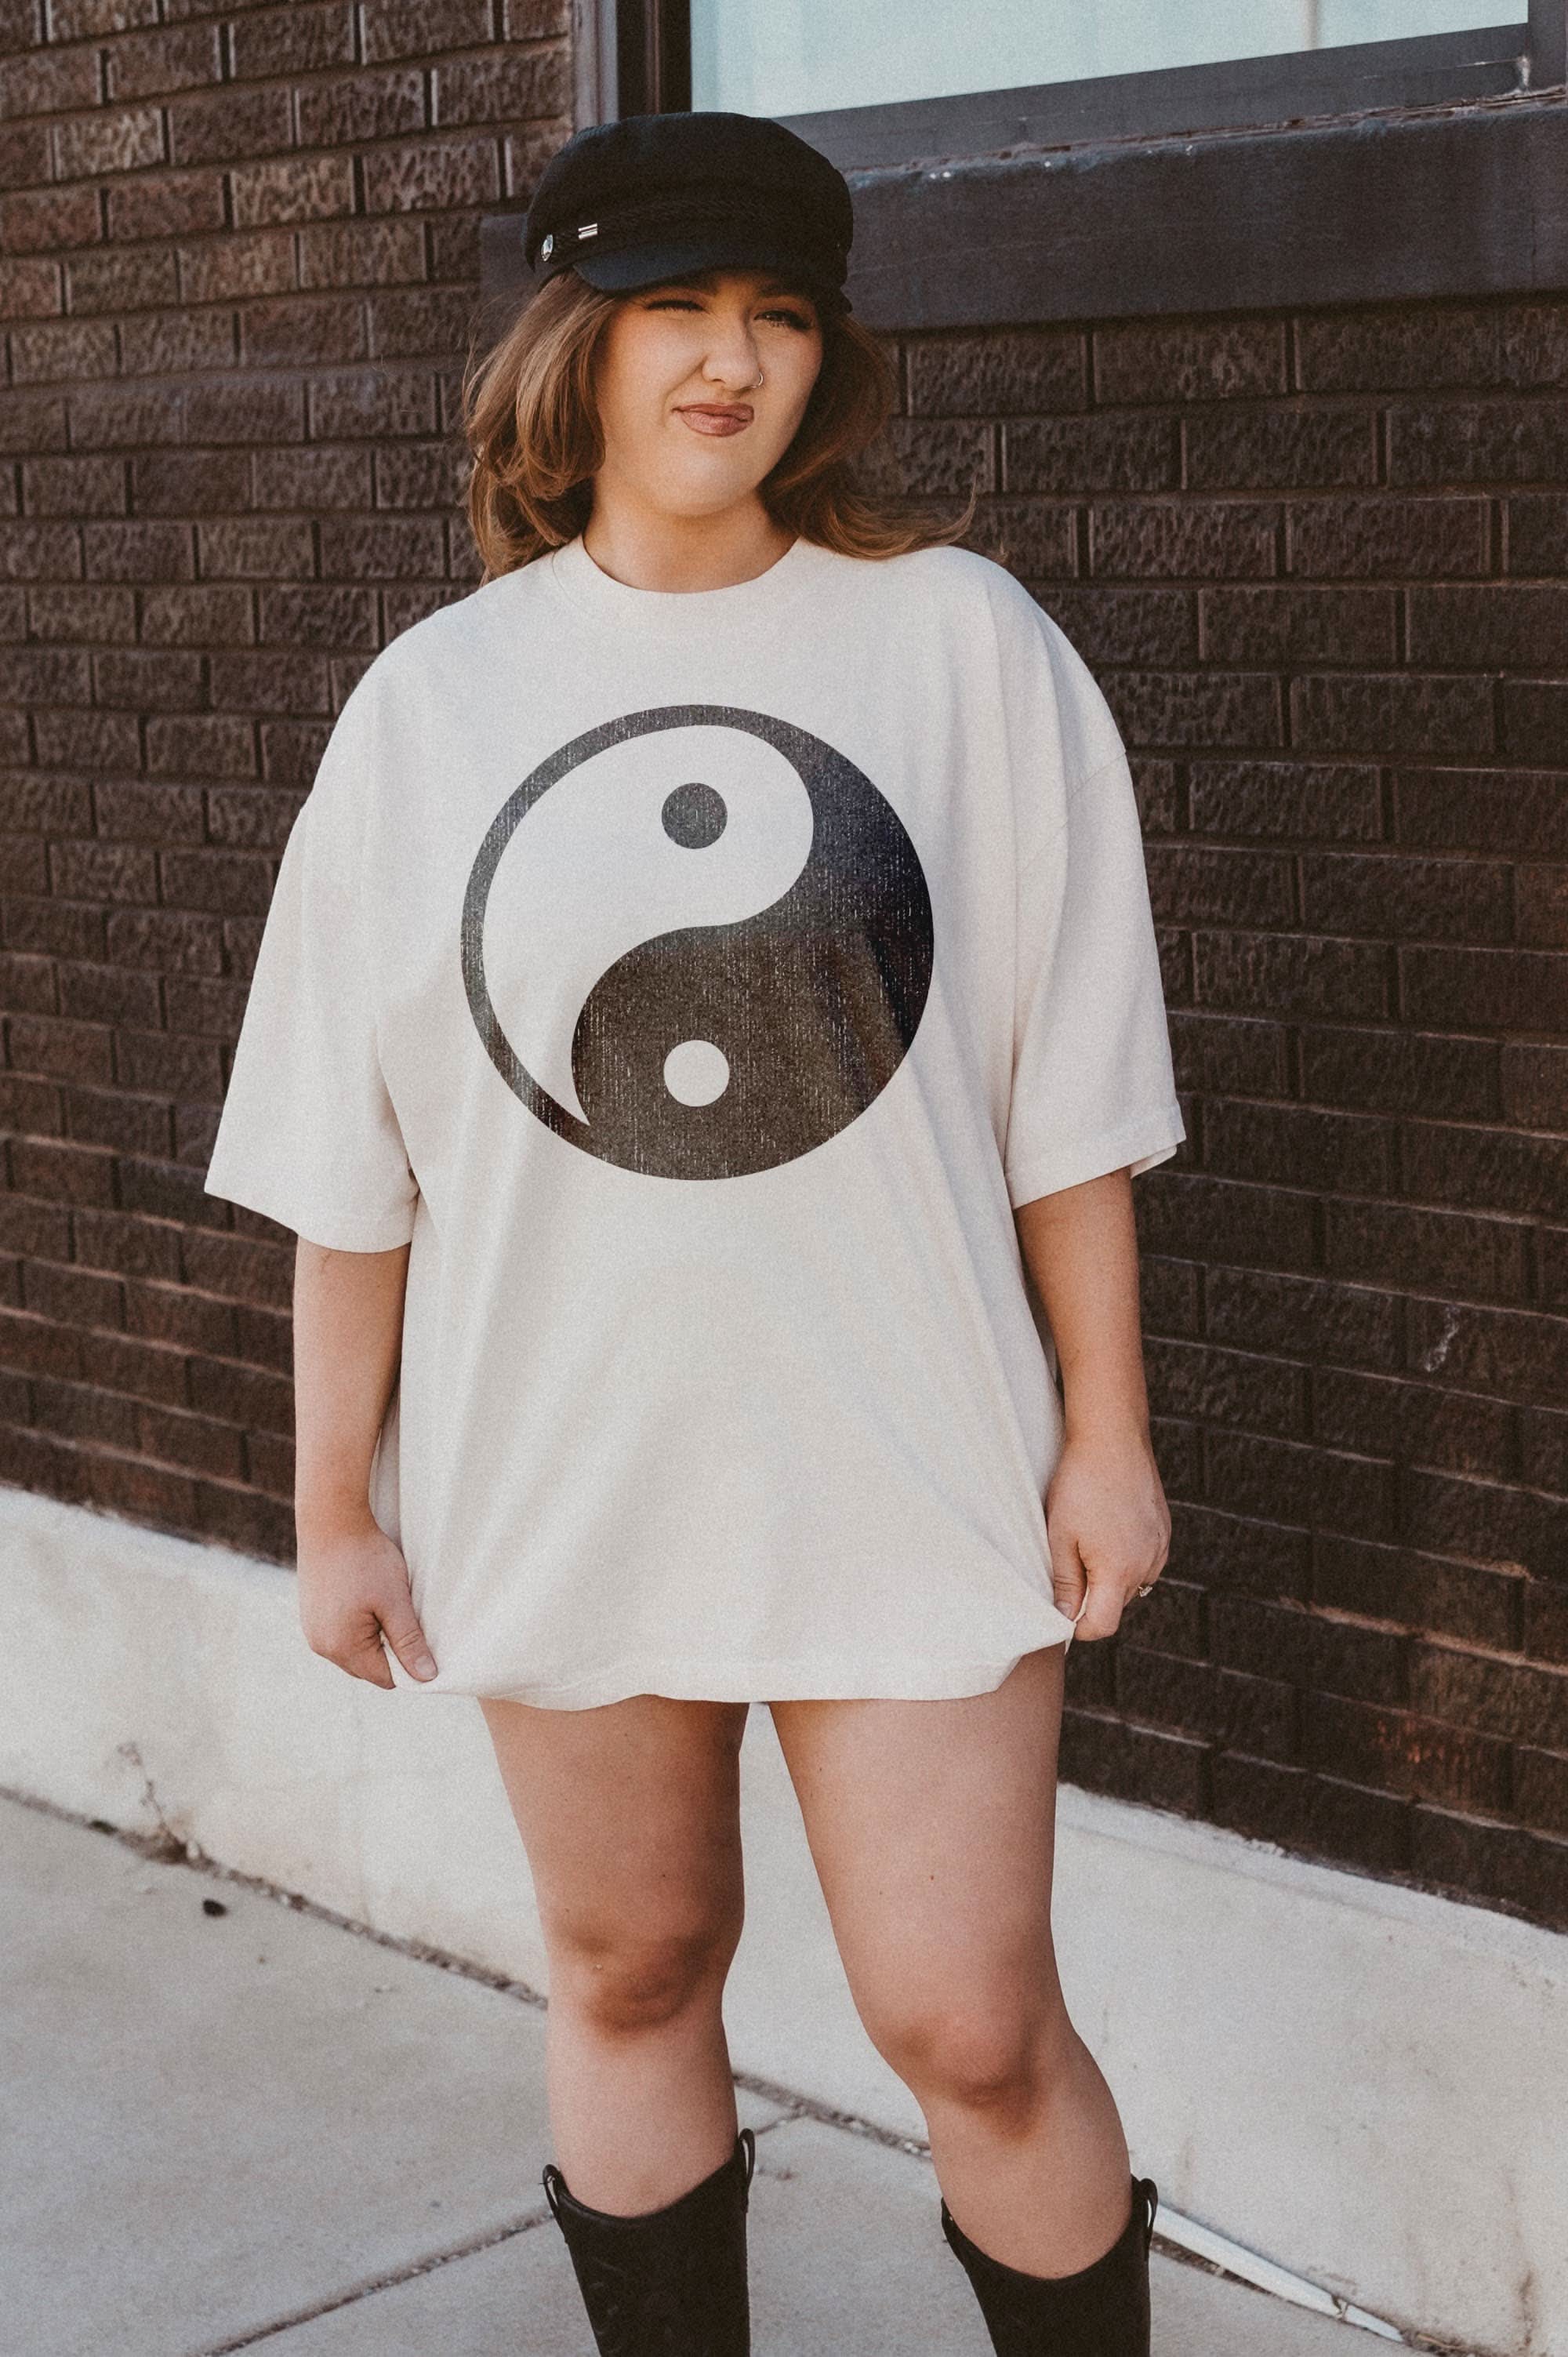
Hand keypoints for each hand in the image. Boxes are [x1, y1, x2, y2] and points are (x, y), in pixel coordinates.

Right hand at [295, 1511, 437, 1688]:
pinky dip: (357, 1625)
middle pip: (368, 1668)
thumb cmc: (365, 1559)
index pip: (385, 1678)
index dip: (408, 1663)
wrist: (330, 1520)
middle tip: (401, 1614)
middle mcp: (321, 1646)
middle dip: (389, 1649)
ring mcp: (312, 1630)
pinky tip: (365, 1598)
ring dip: (373, 1636)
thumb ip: (410, 1642)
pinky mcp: (311, 1615)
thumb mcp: (395, 1601)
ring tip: (382, 1603)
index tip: (418, 1635)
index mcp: (342, 1647)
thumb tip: (427, 1677)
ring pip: (354, 1651)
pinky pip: (340, 1634)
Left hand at [1044, 1428, 1169, 1641]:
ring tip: (1088, 1539)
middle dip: (1091, 1596)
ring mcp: (1160, 1548)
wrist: (1113, 1438)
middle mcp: (1147, 1565)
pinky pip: (1144, 1560)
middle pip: (1116, 1605)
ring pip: (1131, 1583)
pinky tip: (1107, 1528)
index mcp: (1119, 1572)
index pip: (1103, 1626)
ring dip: (1109, 1575)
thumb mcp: (1060, 1537)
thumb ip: (1065, 1584)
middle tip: (1068, 1561)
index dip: (1078, 1626)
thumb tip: (1063, 1619)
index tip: (1061, 1610)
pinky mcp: (1164, 1532)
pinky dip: (1125, 1556)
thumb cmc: (1080, 1484)